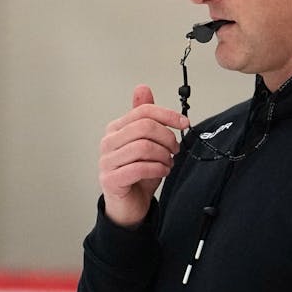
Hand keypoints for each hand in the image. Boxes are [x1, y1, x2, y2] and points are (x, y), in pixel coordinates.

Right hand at [97, 85, 188, 227]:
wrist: (130, 203)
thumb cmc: (139, 172)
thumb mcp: (146, 141)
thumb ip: (145, 118)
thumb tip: (142, 88)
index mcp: (116, 129)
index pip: (143, 111)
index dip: (168, 115)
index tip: (185, 123)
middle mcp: (108, 142)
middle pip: (145, 127)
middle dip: (168, 138)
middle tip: (175, 149)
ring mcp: (106, 161)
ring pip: (143, 147)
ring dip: (164, 156)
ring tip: (167, 163)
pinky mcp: (111, 179)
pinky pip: (139, 168)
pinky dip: (158, 169)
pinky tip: (162, 172)